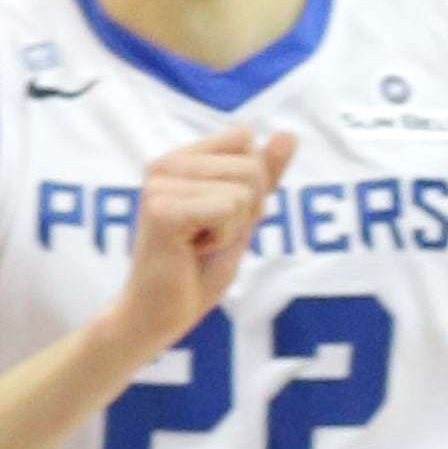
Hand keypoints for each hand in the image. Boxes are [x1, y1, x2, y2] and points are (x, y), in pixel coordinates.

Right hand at [105, 126, 294, 362]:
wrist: (159, 314)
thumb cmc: (197, 269)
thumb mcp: (241, 217)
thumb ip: (262, 175)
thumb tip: (288, 134)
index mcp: (179, 158)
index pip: (243, 138)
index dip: (250, 181)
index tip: (220, 214)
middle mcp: (164, 162)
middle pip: (250, 166)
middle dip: (246, 210)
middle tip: (207, 236)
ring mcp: (160, 184)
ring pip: (242, 191)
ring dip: (232, 228)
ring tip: (197, 244)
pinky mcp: (161, 210)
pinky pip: (228, 209)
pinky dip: (222, 238)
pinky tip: (191, 251)